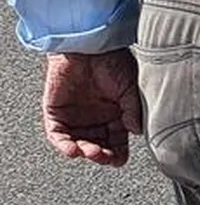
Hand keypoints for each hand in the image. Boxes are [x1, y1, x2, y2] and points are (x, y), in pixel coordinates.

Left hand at [43, 50, 143, 165]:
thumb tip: (137, 130)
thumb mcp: (132, 86)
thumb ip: (134, 109)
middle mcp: (96, 118)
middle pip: (98, 146)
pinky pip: (58, 135)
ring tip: (91, 152)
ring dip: (85, 152)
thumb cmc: (113, 59)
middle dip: (101, 155)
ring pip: (78, 143)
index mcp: (116, 114)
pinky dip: (64, 145)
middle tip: (105, 157)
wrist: (89, 45)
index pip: (117, 141)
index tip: (120, 159)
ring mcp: (76, 116)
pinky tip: (73, 150)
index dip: (118, 153)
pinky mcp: (56, 112)